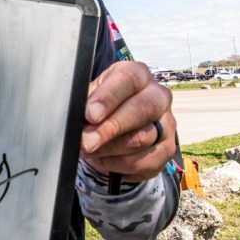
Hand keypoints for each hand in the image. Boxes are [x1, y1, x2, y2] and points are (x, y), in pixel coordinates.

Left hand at [79, 60, 175, 182]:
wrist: (119, 129)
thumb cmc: (103, 107)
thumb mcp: (92, 96)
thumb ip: (85, 102)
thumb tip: (73, 115)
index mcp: (138, 75)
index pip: (129, 79)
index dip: (108, 97)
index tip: (90, 114)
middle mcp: (158, 96)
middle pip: (143, 109)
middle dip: (110, 128)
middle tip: (86, 141)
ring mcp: (166, 124)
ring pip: (141, 139)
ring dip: (109, 149)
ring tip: (88, 150)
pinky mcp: (166, 150)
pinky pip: (143, 162)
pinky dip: (118, 164)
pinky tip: (103, 160)